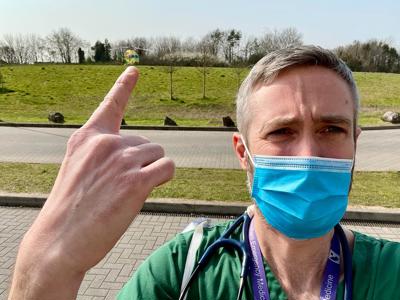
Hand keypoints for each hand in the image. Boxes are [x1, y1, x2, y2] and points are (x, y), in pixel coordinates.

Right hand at [8, 67, 174, 298]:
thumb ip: (104, 154)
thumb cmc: (71, 209)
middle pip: (147, 141)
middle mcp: (105, 143)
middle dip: (142, 162)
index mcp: (87, 137)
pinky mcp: (137, 181)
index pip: (111, 105)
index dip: (124, 86)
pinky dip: (163, 177)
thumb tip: (140, 152)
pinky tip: (146, 190)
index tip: (134, 69)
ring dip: (152, 171)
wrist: (59, 241)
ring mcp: (121, 160)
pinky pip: (167, 167)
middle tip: (119, 187)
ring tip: (128, 191)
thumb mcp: (79, 169)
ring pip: (159, 154)